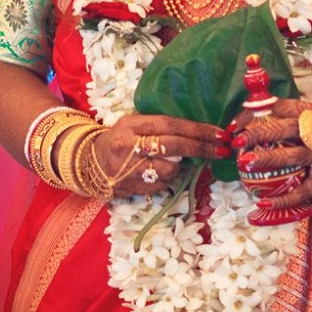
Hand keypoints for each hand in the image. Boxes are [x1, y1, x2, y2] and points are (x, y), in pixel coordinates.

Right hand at [89, 113, 231, 198]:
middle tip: (222, 149)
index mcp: (132, 125)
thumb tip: (198, 131)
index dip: (197, 129)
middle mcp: (129, 146)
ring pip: (170, 170)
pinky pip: (161, 185)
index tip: (219, 133)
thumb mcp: (134, 123)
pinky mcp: (131, 188)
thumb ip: (159, 126)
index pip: (170, 125)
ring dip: (180, 166)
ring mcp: (129, 170)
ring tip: (175, 162)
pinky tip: (160, 172)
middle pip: (174, 146)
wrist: (89, 163)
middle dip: (202, 148)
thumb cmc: (120, 139)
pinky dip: (166, 179)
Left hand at [227, 99, 311, 218]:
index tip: (235, 125)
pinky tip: (263, 201)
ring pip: (294, 156)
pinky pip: (302, 190)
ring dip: (268, 158)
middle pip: (287, 129)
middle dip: (259, 133)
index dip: (256, 114)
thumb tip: (244, 115)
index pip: (282, 107)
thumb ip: (283, 118)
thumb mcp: (309, 124)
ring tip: (245, 162)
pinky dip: (282, 198)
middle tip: (237, 141)